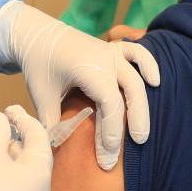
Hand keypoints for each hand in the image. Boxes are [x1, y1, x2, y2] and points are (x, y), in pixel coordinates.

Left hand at [0, 1, 159, 170]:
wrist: (36, 34)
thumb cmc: (38, 65)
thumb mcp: (41, 95)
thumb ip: (52, 123)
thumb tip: (58, 150)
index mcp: (89, 69)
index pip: (110, 104)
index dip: (112, 132)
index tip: (107, 156)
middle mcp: (106, 59)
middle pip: (131, 93)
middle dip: (134, 123)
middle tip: (132, 150)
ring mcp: (111, 52)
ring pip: (137, 78)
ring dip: (142, 104)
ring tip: (142, 132)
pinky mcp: (112, 49)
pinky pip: (137, 53)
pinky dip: (148, 64)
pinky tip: (155, 81)